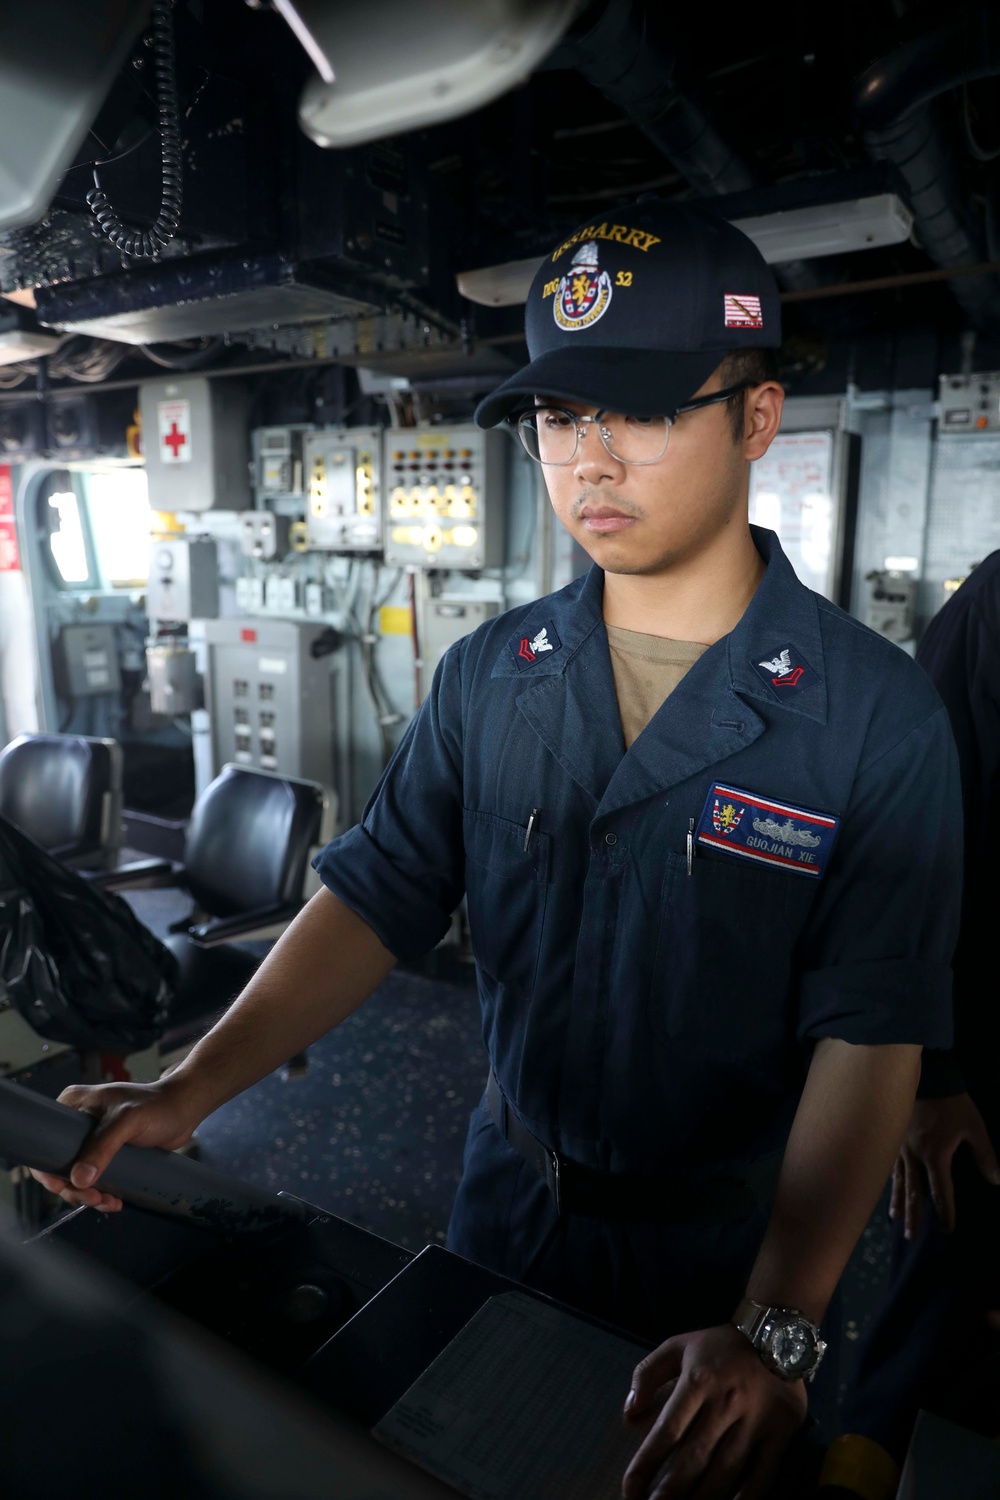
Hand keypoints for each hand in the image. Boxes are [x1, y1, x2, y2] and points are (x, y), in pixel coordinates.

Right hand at [28, 1076, 203, 1212]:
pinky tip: (114, 1200)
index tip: (65, 1188)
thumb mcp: (127, 1121)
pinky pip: (95, 1178)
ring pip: (77, 1176)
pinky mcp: (108, 1153)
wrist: (184, 1110)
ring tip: (109, 1202)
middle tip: (94, 1198)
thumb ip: (103, 1147)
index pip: (46, 1141)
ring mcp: (92, 1139)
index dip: (49, 1170)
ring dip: (89, 1195)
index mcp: (73, 1104)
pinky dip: (101, 1193)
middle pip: (60, 1164)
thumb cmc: (157, 1106)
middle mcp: (78, 1122)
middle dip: (74, 1189)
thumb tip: (79, 1180)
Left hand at [621, 1324, 807, 1498]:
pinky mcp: (781, 1431)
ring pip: (725, 1471)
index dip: (645, 1464)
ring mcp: (755, 1420)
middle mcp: (724, 1403)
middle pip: (693, 1459)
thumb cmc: (720, 1345)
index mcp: (697, 1381)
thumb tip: (630, 1411)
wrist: (776, 1333)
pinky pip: (762, 1474)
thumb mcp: (678, 1346)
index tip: (629, 1488)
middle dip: (669, 1492)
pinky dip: (746, 1497)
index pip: (666, 1432)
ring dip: (702, 1499)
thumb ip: (647, 1373)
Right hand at [889, 1093, 999, 1237]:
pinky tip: (888, 1187)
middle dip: (915, 1216)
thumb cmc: (951, 1102)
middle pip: (914, 1193)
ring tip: (897, 1219)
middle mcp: (914, 1156)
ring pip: (898, 1181)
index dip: (945, 1211)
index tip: (948, 1229)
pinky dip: (890, 1180)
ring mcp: (900, 1147)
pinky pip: (890, 1165)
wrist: (925, 1075)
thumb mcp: (974, 1126)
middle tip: (911, 1237)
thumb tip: (996, 1180)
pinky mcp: (893, 1137)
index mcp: (935, 1156)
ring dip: (899, 1202)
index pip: (940, 1191)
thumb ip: (984, 1154)